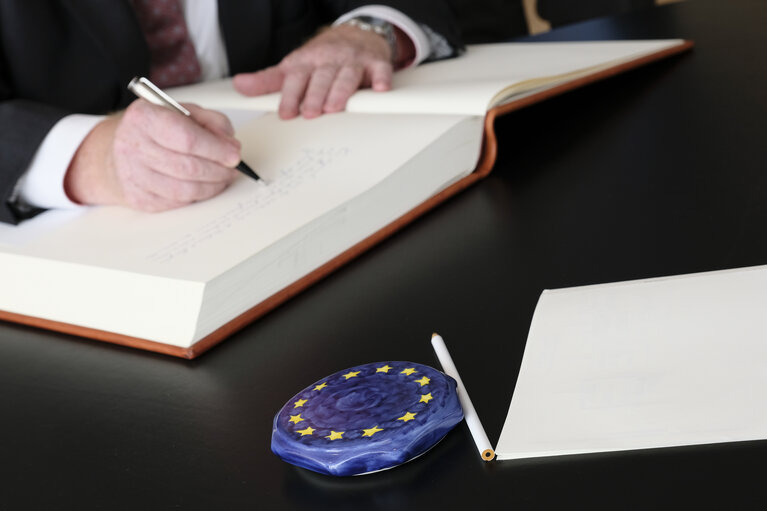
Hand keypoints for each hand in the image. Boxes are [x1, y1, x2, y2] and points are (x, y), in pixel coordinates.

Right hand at [64, 100, 240, 211]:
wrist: (114, 153)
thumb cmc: (153, 131)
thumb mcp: (181, 112)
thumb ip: (210, 122)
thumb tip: (230, 145)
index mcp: (144, 117)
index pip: (187, 138)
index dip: (216, 149)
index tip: (234, 154)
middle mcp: (133, 145)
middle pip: (188, 167)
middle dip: (219, 170)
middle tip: (233, 168)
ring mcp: (133, 175)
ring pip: (185, 190)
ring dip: (212, 186)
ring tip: (222, 177)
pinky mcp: (138, 199)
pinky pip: (178, 203)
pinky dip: (198, 196)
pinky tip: (204, 186)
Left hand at [232, 24, 395, 118]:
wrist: (356, 34)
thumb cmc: (323, 57)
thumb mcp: (293, 67)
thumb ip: (268, 81)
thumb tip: (240, 86)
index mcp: (307, 61)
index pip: (296, 78)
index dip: (290, 96)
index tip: (287, 112)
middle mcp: (329, 60)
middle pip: (321, 78)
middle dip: (315, 96)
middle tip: (310, 112)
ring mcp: (352, 61)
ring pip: (347, 76)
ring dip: (341, 91)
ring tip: (334, 107)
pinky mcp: (375, 63)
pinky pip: (380, 70)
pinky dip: (381, 79)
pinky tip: (380, 89)